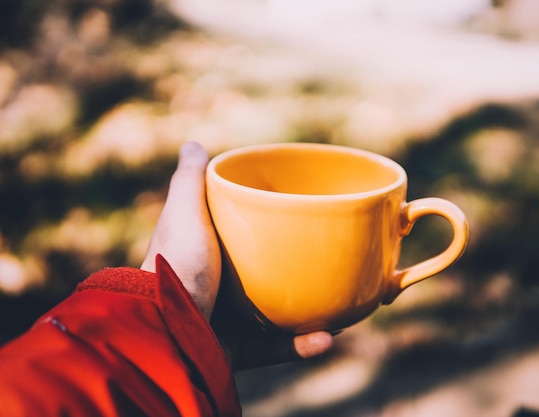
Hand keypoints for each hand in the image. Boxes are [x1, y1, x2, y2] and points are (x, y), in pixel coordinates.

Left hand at [141, 141, 332, 369]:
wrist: (162, 330)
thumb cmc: (174, 266)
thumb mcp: (184, 213)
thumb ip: (190, 180)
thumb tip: (195, 143)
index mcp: (204, 255)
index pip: (239, 236)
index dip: (265, 226)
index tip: (295, 214)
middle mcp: (213, 287)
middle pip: (262, 278)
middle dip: (297, 274)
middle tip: (328, 261)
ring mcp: (223, 321)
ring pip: (275, 317)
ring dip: (311, 313)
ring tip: (342, 305)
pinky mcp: (232, 351)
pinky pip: (274, 349)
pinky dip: (302, 345)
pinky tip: (329, 338)